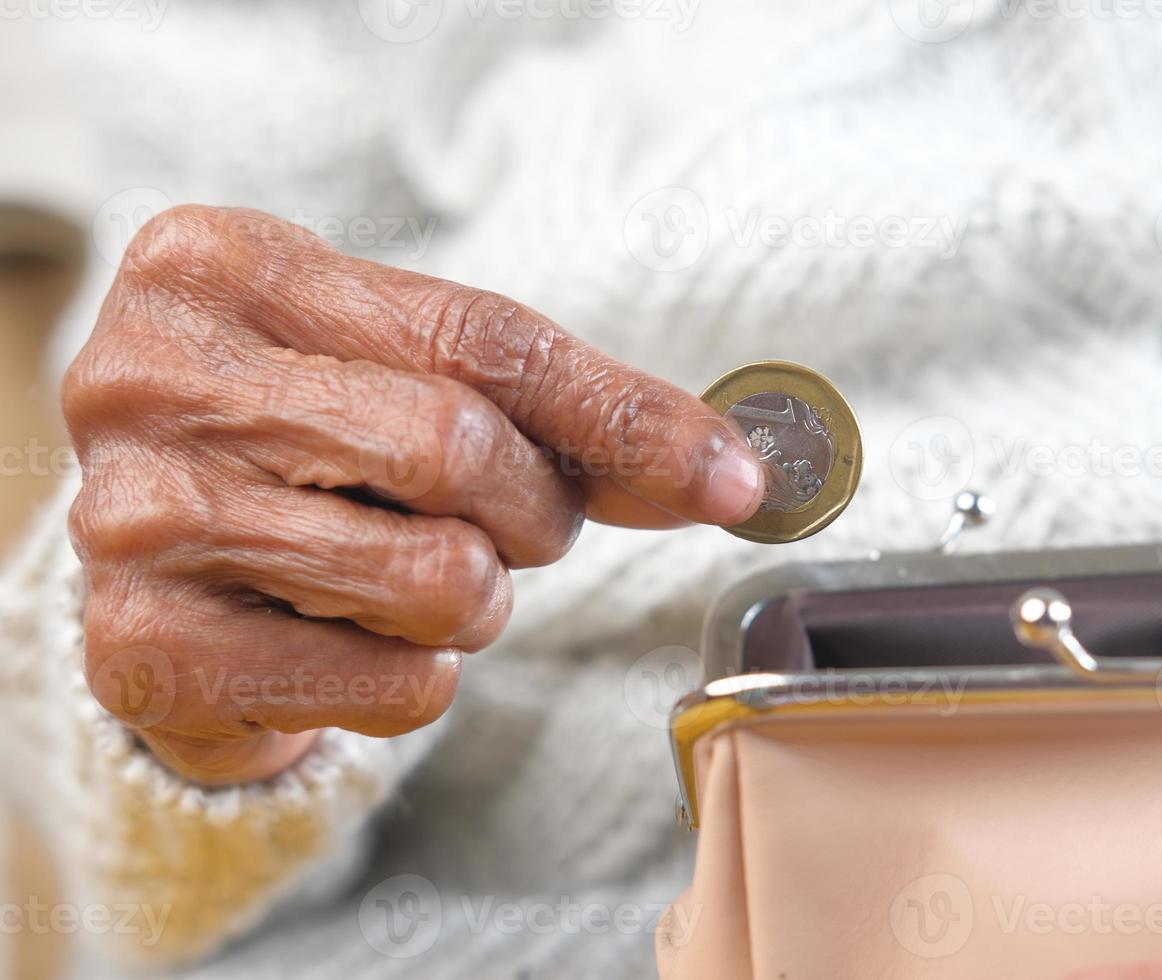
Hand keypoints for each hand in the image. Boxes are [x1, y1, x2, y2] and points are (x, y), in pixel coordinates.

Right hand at [64, 206, 762, 784]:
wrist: (158, 561)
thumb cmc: (304, 444)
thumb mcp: (402, 375)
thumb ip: (555, 414)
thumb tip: (727, 465)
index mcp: (227, 265)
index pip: (482, 338)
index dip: (628, 414)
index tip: (732, 477)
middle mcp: (155, 379)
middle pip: (461, 448)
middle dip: (536, 511)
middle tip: (514, 524)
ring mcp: (139, 519)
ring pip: (441, 578)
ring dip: (478, 598)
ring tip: (413, 575)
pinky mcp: (145, 653)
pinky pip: (397, 684)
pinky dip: (416, 675)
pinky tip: (346, 638)